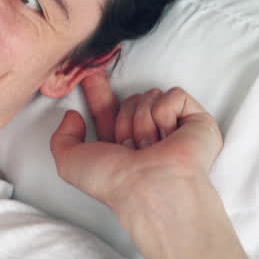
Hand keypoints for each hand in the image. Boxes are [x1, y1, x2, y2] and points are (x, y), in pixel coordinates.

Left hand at [49, 73, 223, 214]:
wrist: (151, 187)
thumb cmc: (113, 181)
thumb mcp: (70, 163)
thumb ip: (61, 137)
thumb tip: (73, 115)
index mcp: (121, 146)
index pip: (107, 110)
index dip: (98, 91)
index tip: (89, 72)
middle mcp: (148, 137)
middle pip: (129, 100)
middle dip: (123, 120)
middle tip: (128, 145)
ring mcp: (174, 129)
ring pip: (148, 96)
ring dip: (142, 121)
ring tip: (151, 147)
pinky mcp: (197, 122)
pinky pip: (174, 96)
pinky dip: (165, 113)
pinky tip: (169, 136)